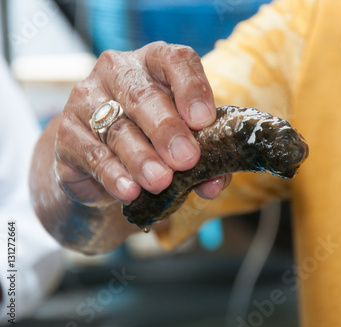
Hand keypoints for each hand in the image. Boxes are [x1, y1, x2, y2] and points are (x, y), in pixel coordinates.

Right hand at [55, 42, 229, 206]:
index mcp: (156, 63)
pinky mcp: (67, 132)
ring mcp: (87, 98)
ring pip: (117, 128)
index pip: (175, 60)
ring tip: (160, 181)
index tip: (204, 120)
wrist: (106, 162)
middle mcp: (119, 71)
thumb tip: (214, 184)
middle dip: (167, 130)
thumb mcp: (184, 142)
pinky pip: (92, 154)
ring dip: (141, 158)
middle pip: (143, 96)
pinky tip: (130, 191)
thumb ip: (204, 159)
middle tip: (186, 159)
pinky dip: (113, 175)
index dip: (192, 88)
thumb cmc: (156, 141)